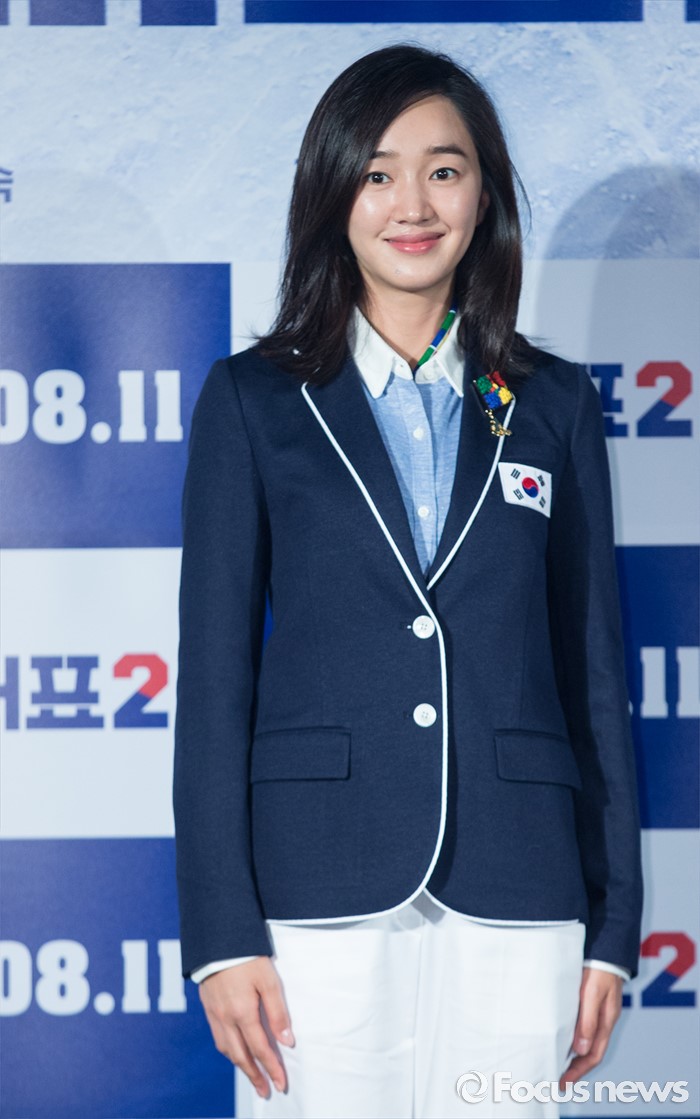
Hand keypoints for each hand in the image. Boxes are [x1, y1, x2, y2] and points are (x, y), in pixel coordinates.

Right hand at [199, 957, 294, 1098]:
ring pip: (226, 1049)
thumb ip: (278, 1011)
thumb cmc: (246, 956)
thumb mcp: (268, 979)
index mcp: (242, 1012)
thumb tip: (287, 1041)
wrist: (216, 937)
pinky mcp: (208, 1006)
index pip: (260, 1049)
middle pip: (241, 1056)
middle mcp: (226, 1018)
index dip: (271, 1068)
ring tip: (252, 1076)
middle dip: (254, 1076)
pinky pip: (218, 1037)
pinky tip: (235, 1051)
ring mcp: (214, 1013)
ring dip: (240, 1066)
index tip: (281, 1083)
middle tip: (266, 1091)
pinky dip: (228, 1050)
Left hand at [560, 968, 622, 1087]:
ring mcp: (599, 1012)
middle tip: (559, 1079)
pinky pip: (585, 1028)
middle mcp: (604, 1020)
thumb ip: (587, 1020)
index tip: (563, 1082)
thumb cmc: (599, 970)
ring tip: (559, 1064)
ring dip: (576, 1055)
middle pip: (591, 1052)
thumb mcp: (591, 994)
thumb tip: (580, 1050)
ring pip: (588, 1041)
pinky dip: (575, 1039)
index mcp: (606, 1021)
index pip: (593, 1055)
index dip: (579, 1071)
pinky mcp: (592, 1003)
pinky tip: (565, 1038)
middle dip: (576, 1068)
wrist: (605, 949)